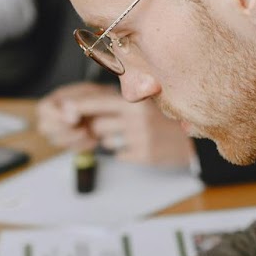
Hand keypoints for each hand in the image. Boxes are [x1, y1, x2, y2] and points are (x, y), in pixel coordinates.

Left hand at [38, 83, 192, 166]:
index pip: (97, 101)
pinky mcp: (144, 154)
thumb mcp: (143, 103)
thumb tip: (79, 105)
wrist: (191, 139)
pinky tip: (139, 145)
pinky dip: (124, 152)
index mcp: (135, 101)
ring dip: (111, 139)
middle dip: (98, 127)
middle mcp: (136, 117)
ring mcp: (140, 137)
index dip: (79, 106)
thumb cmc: (161, 120)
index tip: (64, 109)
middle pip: (96, 125)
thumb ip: (117, 102)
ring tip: (131, 134)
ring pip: (105, 141)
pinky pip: (118, 155)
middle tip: (113, 125)